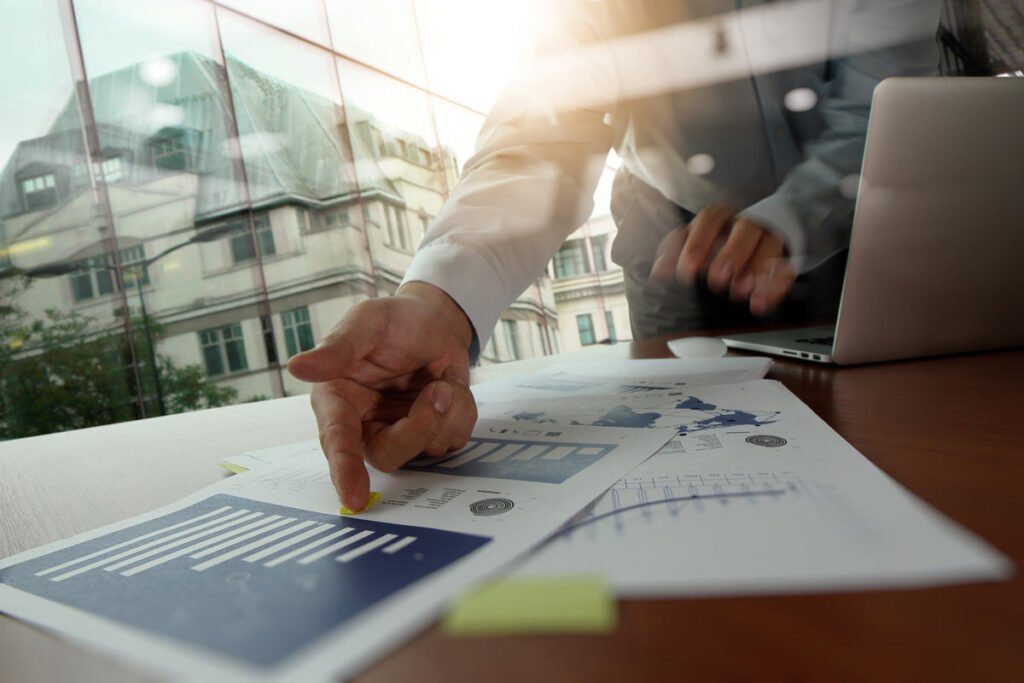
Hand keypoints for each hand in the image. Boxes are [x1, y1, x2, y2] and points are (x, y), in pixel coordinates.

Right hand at [286, 282, 476, 510]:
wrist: (432, 322)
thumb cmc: (390, 322)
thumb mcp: (365, 322)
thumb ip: (338, 348)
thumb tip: (297, 367)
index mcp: (338, 401)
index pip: (338, 441)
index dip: (344, 470)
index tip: (352, 499)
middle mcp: (365, 426)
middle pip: (390, 454)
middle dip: (420, 427)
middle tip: (441, 390)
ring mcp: (400, 434)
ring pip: (428, 446)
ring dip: (446, 409)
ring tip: (440, 377)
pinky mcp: (431, 434)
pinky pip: (455, 436)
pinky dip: (461, 407)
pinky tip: (448, 385)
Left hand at [648, 204, 795, 315]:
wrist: (762, 228)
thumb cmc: (720, 237)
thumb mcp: (694, 240)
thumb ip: (676, 252)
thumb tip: (657, 272)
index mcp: (720, 217)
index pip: (711, 220)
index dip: (698, 244)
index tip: (688, 271)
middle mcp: (747, 223)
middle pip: (746, 229)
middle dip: (732, 253)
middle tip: (717, 279)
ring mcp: (770, 236)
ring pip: (770, 244)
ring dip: (756, 268)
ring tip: (739, 292)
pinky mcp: (786, 255)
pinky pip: (786, 268)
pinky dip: (774, 287)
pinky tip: (759, 304)